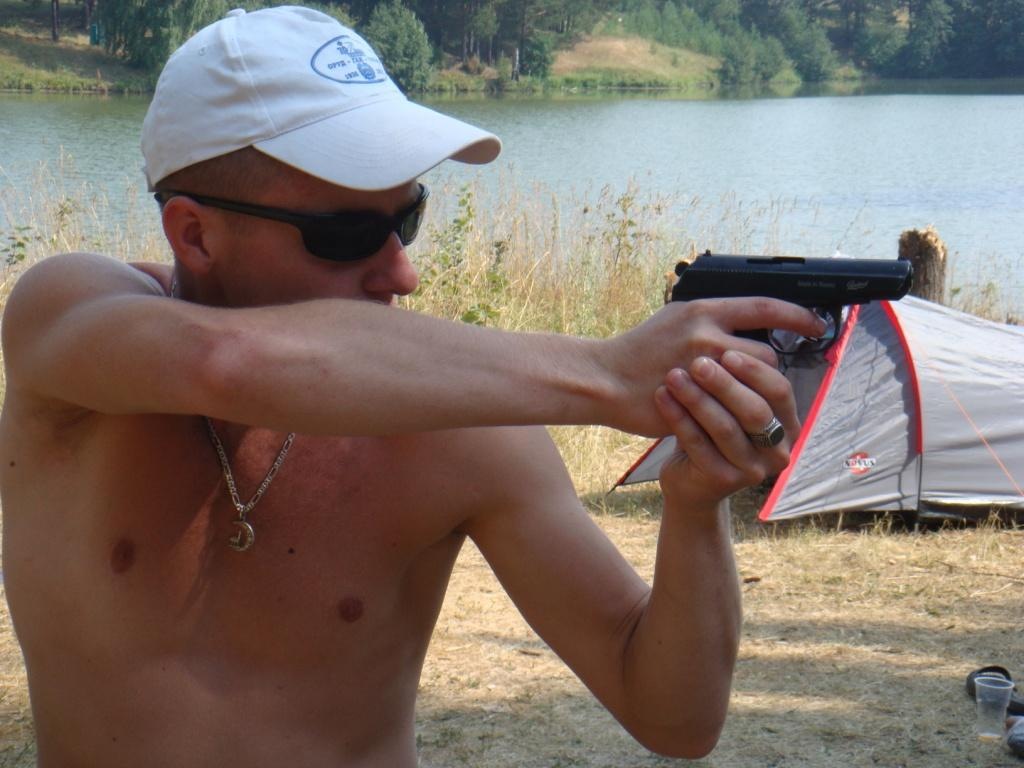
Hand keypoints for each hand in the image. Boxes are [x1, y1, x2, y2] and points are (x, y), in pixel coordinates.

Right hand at [602, 298, 824, 436]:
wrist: (604, 378)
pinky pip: (732, 412)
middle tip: (758, 381)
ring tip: (742, 400)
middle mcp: (706, 335)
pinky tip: (736, 418)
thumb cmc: (638, 350)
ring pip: (752, 386)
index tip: (816, 325)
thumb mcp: (675, 320)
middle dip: (765, 371)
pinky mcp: (695, 401)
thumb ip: (711, 320)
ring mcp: (700, 370)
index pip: (764, 307)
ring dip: (753, 395)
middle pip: (764, 354)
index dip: (796, 316)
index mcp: (702, 311)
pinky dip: (739, 416)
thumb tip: (746, 322)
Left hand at [653, 348, 799, 507]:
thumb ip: (743, 373)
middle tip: (698, 362)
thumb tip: (746, 319)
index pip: (780, 390)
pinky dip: (679, 417)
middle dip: (726, 383)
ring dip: (698, 398)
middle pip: (756, 410)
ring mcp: (753, 469)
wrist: (689, 477)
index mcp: (788, 424)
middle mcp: (779, 450)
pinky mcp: (722, 480)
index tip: (726, 350)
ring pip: (726, 427)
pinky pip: (698, 443)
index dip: (755, 369)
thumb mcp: (733, 401)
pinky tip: (662, 397)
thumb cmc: (712, 428)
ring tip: (673, 375)